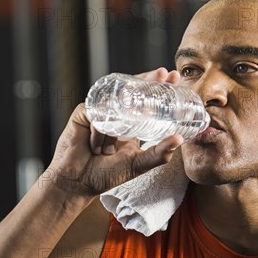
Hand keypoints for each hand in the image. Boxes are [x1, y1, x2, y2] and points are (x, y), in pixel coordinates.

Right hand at [47, 68, 183, 196]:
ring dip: (126, 102)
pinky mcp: (83, 113)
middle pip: (132, 90)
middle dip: (149, 79)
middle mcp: (116, 113)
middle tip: (162, 74)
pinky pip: (97, 114)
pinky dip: (100, 131)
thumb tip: (179, 139)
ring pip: (114, 99)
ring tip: (138, 106)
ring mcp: (100, 111)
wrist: (78, 182)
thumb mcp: (138, 164)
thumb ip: (159, 154)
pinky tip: (99, 147)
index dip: (159, 87)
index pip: (147, 99)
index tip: (174, 77)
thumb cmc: (106, 174)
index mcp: (130, 122)